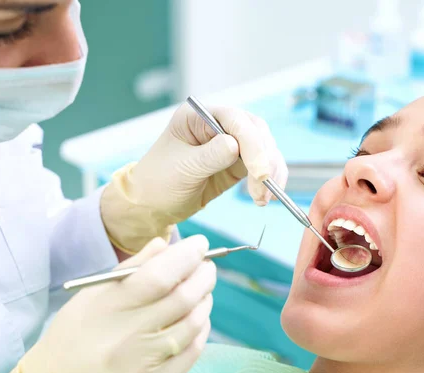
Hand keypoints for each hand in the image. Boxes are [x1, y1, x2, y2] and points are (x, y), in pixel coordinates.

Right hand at [27, 236, 215, 372]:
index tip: (199, 244)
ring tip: (201, 289)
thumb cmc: (74, 337)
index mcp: (107, 310)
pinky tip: (196, 316)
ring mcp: (144, 367)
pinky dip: (201, 327)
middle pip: (183, 298)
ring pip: (193, 323)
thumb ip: (129, 269)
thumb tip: (165, 244)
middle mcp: (127, 339)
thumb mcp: (89, 297)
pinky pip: (193, 350)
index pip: (159, 277)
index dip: (186, 256)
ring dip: (204, 299)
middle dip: (203, 274)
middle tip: (206, 265)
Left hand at [100, 103, 287, 251]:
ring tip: (263, 198)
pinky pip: (262, 168)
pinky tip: (264, 197)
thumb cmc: (158, 181)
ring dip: (270, 173)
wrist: (152, 205)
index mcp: (198, 116)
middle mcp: (217, 125)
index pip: (235, 121)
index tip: (259, 171)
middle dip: (265, 159)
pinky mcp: (238, 164)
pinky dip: (268, 182)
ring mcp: (231, 144)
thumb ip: (209, 156)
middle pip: (256, 132)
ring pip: (265, 150)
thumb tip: (236, 146)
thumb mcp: (181, 169)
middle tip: (264, 185)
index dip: (252, 144)